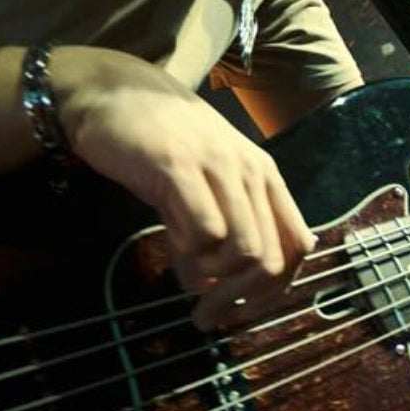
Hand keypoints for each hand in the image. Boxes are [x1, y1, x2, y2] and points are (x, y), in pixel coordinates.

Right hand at [51, 48, 314, 330]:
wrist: (111, 91)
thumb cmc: (157, 141)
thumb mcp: (202, 183)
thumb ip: (217, 228)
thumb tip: (214, 288)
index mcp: (264, 176)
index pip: (298, 245)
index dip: (276, 290)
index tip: (243, 313)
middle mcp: (250, 170)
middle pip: (273, 258)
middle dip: (241, 301)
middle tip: (207, 319)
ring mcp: (217, 168)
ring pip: (245, 250)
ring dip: (217, 285)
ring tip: (190, 293)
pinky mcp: (180, 169)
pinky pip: (204, 232)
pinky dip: (190, 257)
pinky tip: (172, 250)